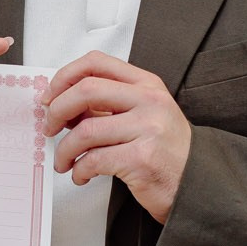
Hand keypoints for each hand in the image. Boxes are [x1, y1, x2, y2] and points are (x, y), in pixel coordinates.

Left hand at [45, 52, 192, 223]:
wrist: (196, 182)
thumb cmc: (165, 150)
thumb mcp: (143, 114)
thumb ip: (108, 104)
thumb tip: (61, 103)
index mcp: (146, 84)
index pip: (96, 63)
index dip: (64, 77)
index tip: (50, 96)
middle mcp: (149, 101)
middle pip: (86, 90)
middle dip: (57, 110)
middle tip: (50, 128)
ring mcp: (148, 129)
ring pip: (85, 131)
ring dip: (64, 150)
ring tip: (64, 161)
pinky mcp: (142, 159)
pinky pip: (94, 160)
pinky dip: (79, 170)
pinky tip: (81, 175)